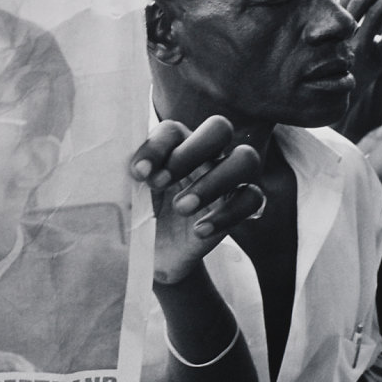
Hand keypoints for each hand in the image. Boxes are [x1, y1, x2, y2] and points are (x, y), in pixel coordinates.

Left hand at [129, 116, 262, 284]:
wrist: (157, 253)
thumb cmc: (142, 214)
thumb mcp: (129, 196)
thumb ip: (131, 178)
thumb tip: (134, 168)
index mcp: (175, 146)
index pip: (173, 130)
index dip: (156, 147)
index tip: (139, 174)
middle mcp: (206, 154)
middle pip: (218, 128)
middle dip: (191, 151)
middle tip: (160, 183)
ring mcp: (228, 178)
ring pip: (246, 159)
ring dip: (213, 181)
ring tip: (181, 208)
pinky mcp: (241, 206)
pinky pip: (252, 199)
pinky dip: (227, 214)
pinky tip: (199, 230)